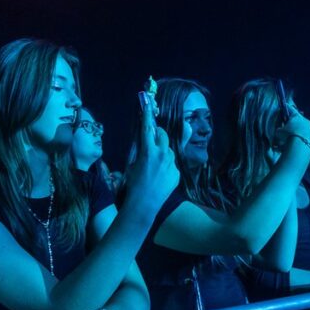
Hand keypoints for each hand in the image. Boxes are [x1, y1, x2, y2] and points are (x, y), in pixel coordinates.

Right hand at [124, 93, 178, 212]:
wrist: (144, 204)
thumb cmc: (133, 185)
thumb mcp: (133, 165)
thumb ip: (141, 153)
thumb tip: (145, 147)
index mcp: (148, 151)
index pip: (147, 129)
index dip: (147, 116)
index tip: (147, 106)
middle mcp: (162, 154)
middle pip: (163, 135)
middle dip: (158, 135)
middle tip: (152, 139)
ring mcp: (171, 164)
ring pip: (168, 151)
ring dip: (162, 152)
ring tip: (154, 165)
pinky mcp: (176, 173)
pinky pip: (172, 164)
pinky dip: (166, 167)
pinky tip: (159, 177)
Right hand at [273, 109, 309, 154]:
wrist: (300, 147)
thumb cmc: (288, 136)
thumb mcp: (279, 132)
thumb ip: (279, 129)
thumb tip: (280, 131)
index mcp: (297, 117)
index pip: (290, 109)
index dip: (286, 108)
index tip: (285, 106)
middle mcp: (306, 122)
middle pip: (298, 120)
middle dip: (293, 123)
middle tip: (287, 127)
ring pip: (304, 130)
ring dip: (298, 132)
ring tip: (292, 139)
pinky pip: (307, 139)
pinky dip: (302, 141)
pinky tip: (297, 145)